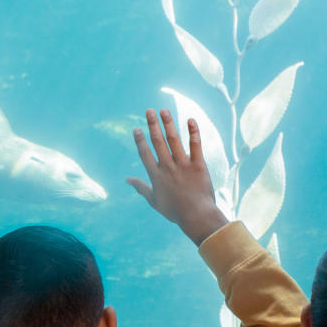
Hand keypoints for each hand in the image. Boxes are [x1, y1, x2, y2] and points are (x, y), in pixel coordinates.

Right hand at [127, 108, 227, 244]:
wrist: (197, 216)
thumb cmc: (174, 211)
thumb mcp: (154, 201)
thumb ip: (141, 188)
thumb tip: (127, 180)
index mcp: (156, 175)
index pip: (145, 153)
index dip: (140, 140)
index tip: (137, 129)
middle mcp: (168, 167)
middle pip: (158, 142)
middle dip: (152, 125)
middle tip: (149, 111)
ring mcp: (183, 164)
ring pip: (174, 140)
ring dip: (168, 123)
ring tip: (164, 111)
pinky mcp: (198, 165)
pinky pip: (195, 145)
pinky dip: (193, 132)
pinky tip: (190, 120)